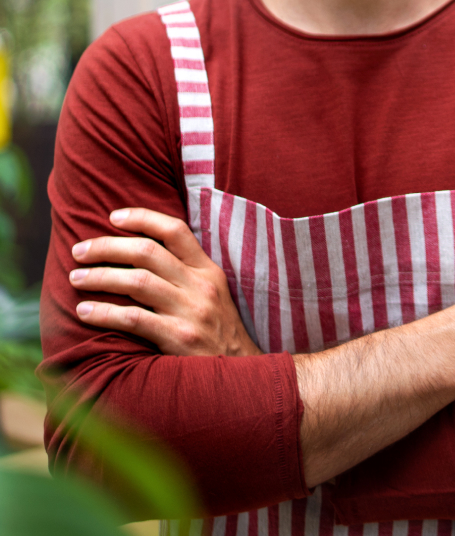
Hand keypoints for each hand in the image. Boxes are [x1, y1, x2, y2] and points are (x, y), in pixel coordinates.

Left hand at [69, 208, 260, 356]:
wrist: (241, 374)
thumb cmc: (217, 334)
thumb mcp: (212, 294)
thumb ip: (185, 274)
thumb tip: (141, 254)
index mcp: (208, 270)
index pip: (175, 230)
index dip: (142, 218)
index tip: (113, 217)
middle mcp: (200, 286)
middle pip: (147, 252)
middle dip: (107, 247)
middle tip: (79, 250)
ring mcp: (191, 312)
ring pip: (137, 281)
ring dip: (100, 277)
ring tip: (75, 279)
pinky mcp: (179, 339)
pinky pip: (135, 319)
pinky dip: (105, 313)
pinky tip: (85, 312)